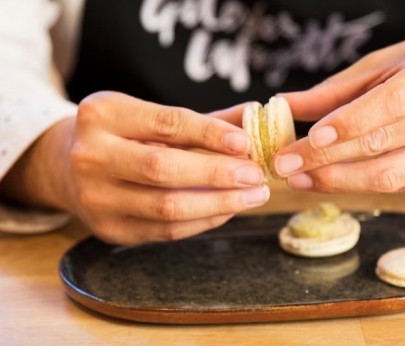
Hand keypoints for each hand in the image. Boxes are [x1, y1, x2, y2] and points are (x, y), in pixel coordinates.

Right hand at [8, 92, 268, 243]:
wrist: (69, 166)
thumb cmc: (123, 136)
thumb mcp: (150, 116)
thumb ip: (202, 120)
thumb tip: (253, 117)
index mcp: (103, 114)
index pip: (166, 123)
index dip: (210, 134)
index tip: (246, 143)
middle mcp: (91, 156)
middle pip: (163, 169)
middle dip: (218, 174)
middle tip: (256, 176)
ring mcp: (96, 198)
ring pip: (167, 207)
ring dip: (219, 204)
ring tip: (253, 196)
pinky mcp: (108, 229)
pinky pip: (165, 231)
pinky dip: (203, 222)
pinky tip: (227, 210)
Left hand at [274, 33, 404, 192]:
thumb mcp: (387, 63)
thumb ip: (336, 89)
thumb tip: (285, 105)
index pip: (392, 103)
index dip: (348, 124)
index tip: (309, 139)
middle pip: (384, 145)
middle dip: (326, 160)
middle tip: (285, 164)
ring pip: (390, 176)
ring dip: (338, 181)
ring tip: (300, 178)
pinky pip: (399, 187)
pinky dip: (359, 185)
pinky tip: (330, 179)